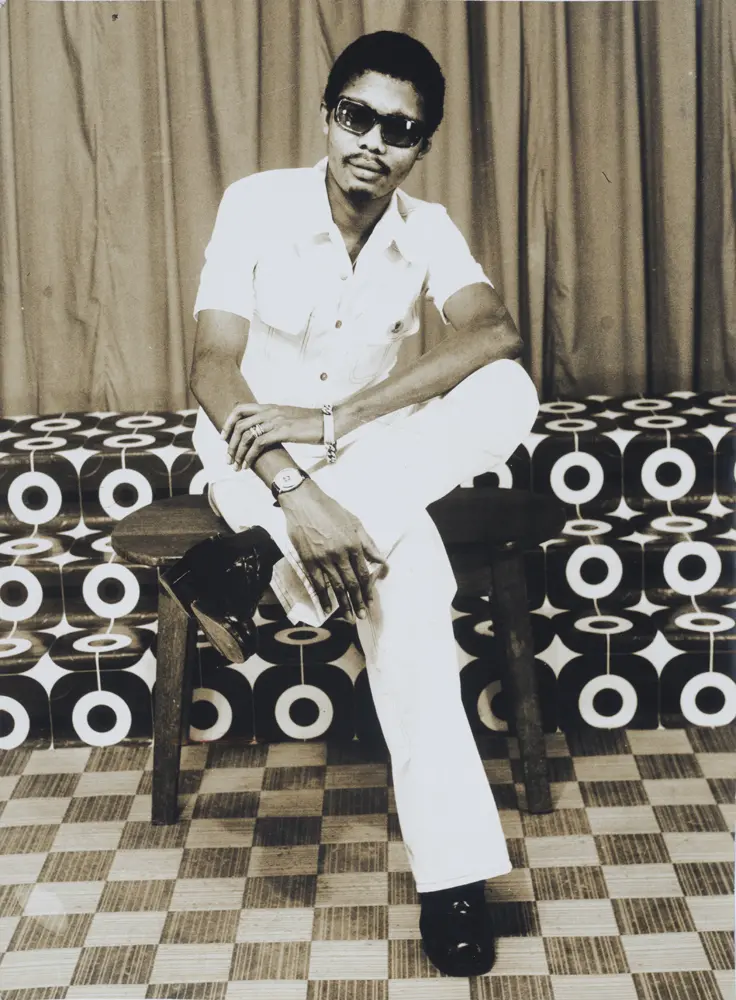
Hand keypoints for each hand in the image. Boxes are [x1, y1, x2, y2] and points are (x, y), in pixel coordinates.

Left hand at [221, 403, 322, 469]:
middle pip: (239, 425)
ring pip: (246, 436)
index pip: (240, 409)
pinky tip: (248, 465)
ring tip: (236, 466)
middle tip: (228, 459)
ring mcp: (276, 421)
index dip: (228, 423)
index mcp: (270, 407)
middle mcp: (269, 412)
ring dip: (238, 453)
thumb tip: (265, 434)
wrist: (328, 422)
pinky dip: (249, 456)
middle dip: (230, 444)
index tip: (224, 437)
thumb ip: (275, 422)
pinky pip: (258, 444)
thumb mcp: (289, 418)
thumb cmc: (311, 423)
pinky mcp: (282, 431)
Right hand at [278, 480, 386, 620]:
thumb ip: (368, 543)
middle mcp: (341, 554)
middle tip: (360, 616)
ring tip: (348, 617)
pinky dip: (323, 597)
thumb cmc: (330, 510)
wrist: (303, 502)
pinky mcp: (308, 560)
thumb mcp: (354, 522)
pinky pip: (317, 583)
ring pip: (336, 586)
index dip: (368, 589)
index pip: (363, 573)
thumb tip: (381, 560)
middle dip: (357, 601)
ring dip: (343, 604)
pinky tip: (327, 608)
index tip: (369, 602)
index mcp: (354, 544)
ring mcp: (324, 558)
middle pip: (351, 583)